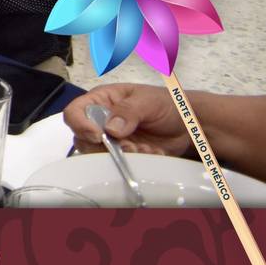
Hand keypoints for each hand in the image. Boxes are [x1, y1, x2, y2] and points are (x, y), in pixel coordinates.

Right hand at [66, 84, 189, 157]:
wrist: (190, 124)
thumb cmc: (167, 104)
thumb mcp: (147, 101)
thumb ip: (128, 111)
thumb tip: (109, 129)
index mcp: (101, 101)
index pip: (75, 112)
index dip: (79, 124)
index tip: (97, 136)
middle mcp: (101, 121)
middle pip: (82, 138)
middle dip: (104, 146)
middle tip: (130, 146)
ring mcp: (112, 140)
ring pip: (99, 154)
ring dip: (122, 155)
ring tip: (145, 149)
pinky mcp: (124, 154)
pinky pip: (119, 163)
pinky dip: (136, 161)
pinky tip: (153, 152)